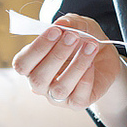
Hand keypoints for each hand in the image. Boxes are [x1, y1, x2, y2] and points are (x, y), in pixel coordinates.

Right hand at [12, 16, 126, 112]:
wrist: (105, 57)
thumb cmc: (83, 40)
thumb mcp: (80, 25)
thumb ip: (70, 22)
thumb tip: (61, 23)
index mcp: (32, 65)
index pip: (22, 64)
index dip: (37, 48)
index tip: (56, 31)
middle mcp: (41, 84)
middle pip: (38, 78)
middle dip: (57, 55)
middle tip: (74, 36)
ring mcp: (57, 96)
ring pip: (59, 89)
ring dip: (76, 65)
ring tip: (91, 46)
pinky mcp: (77, 103)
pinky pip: (78, 97)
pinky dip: (86, 78)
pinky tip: (93, 63)